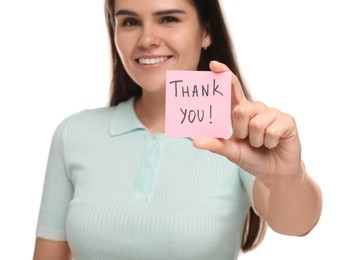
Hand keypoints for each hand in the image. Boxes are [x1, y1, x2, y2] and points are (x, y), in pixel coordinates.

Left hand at [193, 61, 303, 184]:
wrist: (274, 172)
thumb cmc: (251, 158)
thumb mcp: (231, 152)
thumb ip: (215, 145)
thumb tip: (195, 142)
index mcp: (241, 111)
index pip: (232, 89)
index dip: (224, 75)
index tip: (213, 65)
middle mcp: (256, 108)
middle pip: (241, 110)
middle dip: (241, 131)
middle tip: (247, 139)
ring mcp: (272, 113)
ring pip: (256, 123)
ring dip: (256, 141)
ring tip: (261, 144)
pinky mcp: (287, 120)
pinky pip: (271, 131)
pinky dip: (269, 143)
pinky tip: (274, 144)